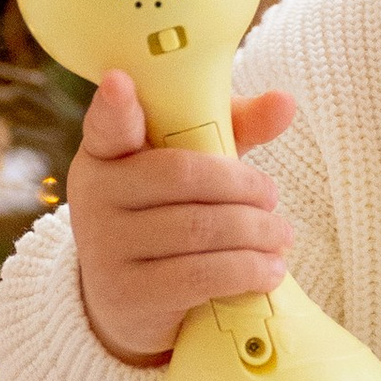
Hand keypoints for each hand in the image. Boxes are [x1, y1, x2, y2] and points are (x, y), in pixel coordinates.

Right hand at [66, 69, 297, 367]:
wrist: (130, 299)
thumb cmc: (170, 212)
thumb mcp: (193, 165)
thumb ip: (231, 128)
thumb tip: (285, 102)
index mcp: (105, 154)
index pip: (107, 125)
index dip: (114, 105)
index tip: (122, 81)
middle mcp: (94, 197)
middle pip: (182, 177)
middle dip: (242, 187)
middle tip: (273, 198)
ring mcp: (105, 249)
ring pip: (198, 229)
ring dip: (255, 232)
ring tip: (281, 236)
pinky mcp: (128, 296)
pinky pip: (199, 277)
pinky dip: (246, 271)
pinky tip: (269, 270)